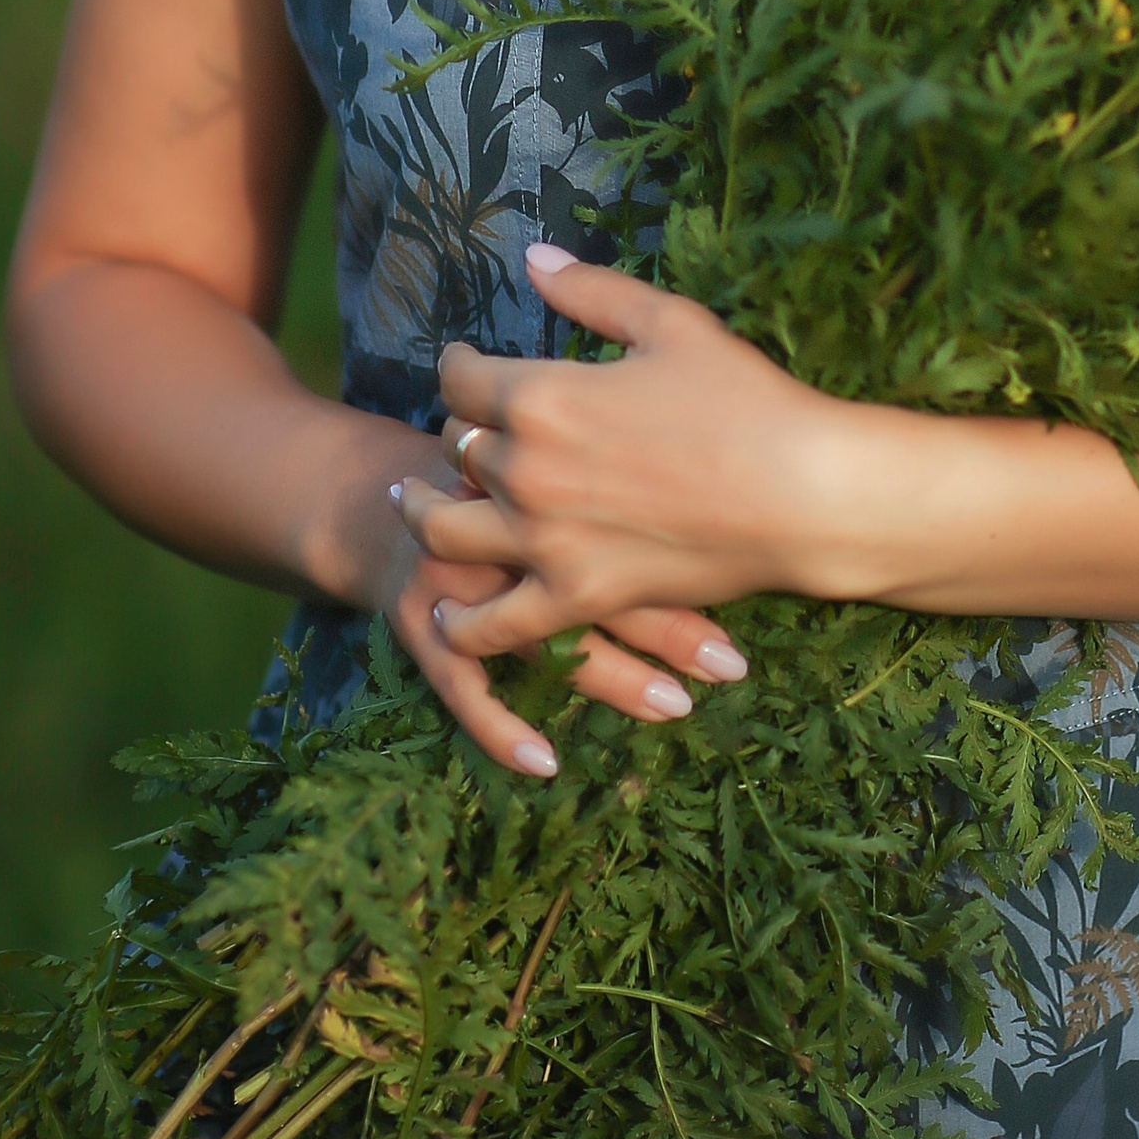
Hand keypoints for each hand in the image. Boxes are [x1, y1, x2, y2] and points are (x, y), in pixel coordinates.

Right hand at [368, 414, 751, 782]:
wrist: (381, 492)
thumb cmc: (493, 455)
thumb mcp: (545, 401)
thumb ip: (613, 376)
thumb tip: (728, 386)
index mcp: (533, 455)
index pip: (620, 496)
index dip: (690, 535)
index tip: (757, 566)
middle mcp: (495, 520)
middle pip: (590, 574)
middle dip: (668, 624)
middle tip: (733, 663)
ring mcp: (455, 575)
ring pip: (543, 638)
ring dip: (615, 678)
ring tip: (679, 705)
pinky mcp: (420, 621)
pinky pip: (461, 686)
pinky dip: (499, 730)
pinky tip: (547, 762)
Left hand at [405, 246, 857, 701]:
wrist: (803, 496)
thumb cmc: (746, 402)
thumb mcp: (672, 325)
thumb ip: (592, 292)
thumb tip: (534, 258)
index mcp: (544, 396)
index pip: (461, 377)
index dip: (458, 365)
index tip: (465, 363)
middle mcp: (527, 469)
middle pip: (454, 448)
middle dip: (457, 433)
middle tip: (466, 431)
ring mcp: (545, 540)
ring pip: (444, 531)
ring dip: (424, 515)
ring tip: (416, 506)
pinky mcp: (574, 596)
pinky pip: (492, 623)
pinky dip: (461, 623)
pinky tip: (449, 612)